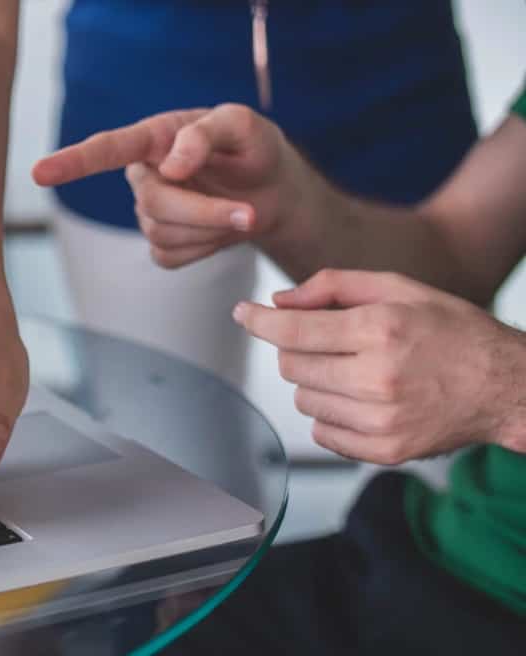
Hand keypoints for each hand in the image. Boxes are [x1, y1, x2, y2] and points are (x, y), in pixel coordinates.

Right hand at [33, 104, 306, 268]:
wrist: (273, 191)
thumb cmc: (253, 149)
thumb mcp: (243, 125)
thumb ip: (206, 134)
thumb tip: (171, 166)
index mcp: (154, 138)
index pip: (106, 150)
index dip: (72, 162)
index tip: (39, 173)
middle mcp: (144, 174)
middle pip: (153, 203)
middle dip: (203, 212)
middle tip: (248, 213)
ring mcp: (149, 213)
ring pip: (163, 234)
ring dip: (211, 229)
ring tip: (242, 212)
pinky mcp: (162, 245)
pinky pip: (171, 257)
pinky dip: (205, 249)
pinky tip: (219, 231)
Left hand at [233, 269, 525, 463]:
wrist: (506, 386)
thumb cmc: (452, 332)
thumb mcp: (399, 288)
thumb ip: (333, 286)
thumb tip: (279, 302)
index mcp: (380, 330)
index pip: (293, 331)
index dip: (259, 321)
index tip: (243, 314)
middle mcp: (378, 377)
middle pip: (292, 366)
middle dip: (298, 349)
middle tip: (330, 342)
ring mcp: (381, 420)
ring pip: (303, 400)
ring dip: (316, 382)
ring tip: (355, 371)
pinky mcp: (385, 451)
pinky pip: (322, 433)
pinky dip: (330, 415)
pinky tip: (361, 399)